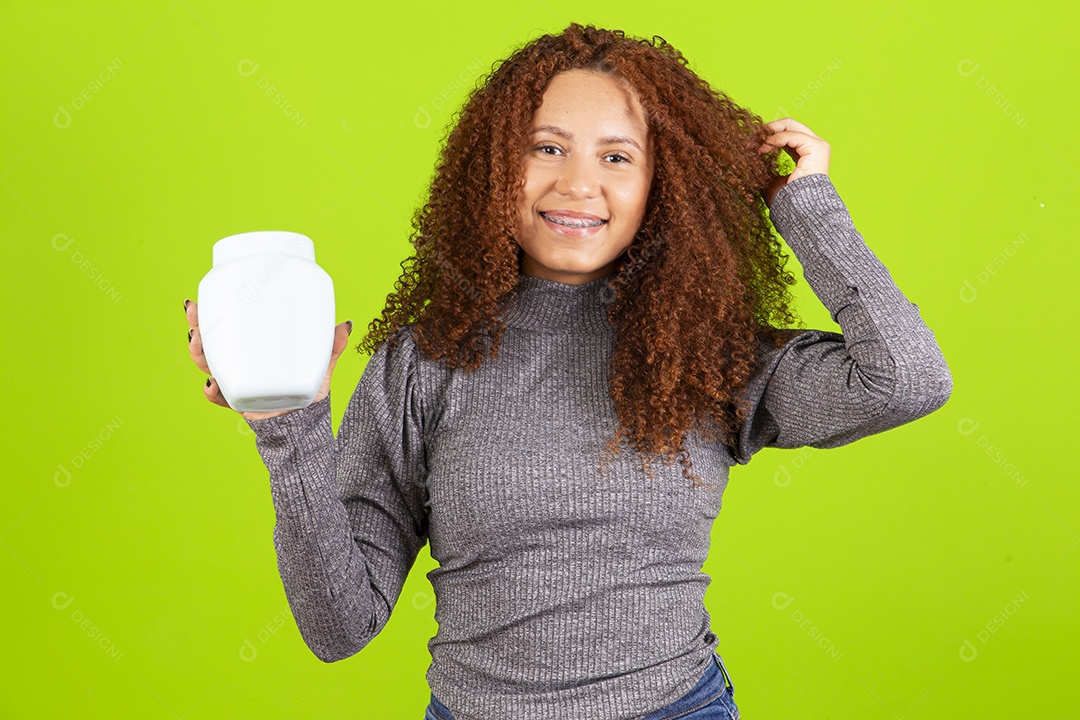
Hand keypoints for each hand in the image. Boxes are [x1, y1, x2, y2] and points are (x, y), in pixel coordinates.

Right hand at [184, 298, 353, 421]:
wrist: (307, 425)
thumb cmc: (307, 391)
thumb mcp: (320, 365)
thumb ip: (332, 347)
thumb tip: (346, 325)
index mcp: (252, 352)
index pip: (225, 330)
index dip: (208, 316)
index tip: (197, 303)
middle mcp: (239, 368)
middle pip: (209, 346)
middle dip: (196, 330)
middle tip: (194, 316)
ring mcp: (238, 386)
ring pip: (208, 367)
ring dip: (199, 354)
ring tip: (197, 341)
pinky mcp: (241, 404)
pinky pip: (220, 398)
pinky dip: (213, 392)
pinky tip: (212, 383)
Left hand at [758, 117, 830, 206]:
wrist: (799, 210)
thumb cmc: (786, 200)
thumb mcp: (772, 179)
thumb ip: (766, 165)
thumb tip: (749, 157)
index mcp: (805, 154)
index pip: (787, 133)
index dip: (770, 133)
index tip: (753, 140)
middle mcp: (814, 147)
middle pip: (790, 124)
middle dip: (770, 127)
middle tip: (753, 134)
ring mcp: (817, 146)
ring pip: (791, 126)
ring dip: (770, 132)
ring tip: (757, 143)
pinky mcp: (816, 148)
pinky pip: (792, 135)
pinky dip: (775, 139)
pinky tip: (764, 147)